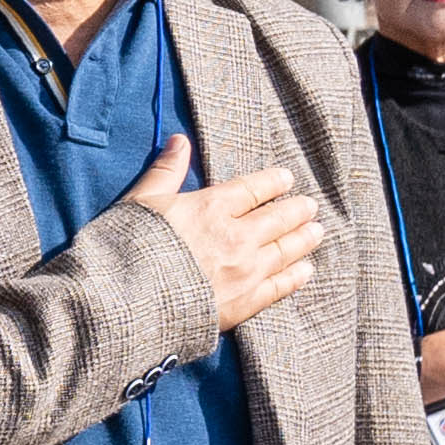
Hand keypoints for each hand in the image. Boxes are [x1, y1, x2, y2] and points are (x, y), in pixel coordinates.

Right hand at [125, 140, 320, 332]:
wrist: (127, 302)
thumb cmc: (128, 248)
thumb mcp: (142, 201)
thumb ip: (165, 171)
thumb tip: (180, 141)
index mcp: (211, 208)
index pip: (253, 189)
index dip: (273, 182)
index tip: (286, 178)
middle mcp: (235, 237)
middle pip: (277, 218)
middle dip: (296, 210)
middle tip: (310, 206)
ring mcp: (244, 271)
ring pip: (286, 250)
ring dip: (303, 239)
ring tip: (317, 231)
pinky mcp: (244, 303)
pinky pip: (279, 287)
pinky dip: (295, 277)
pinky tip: (306, 271)